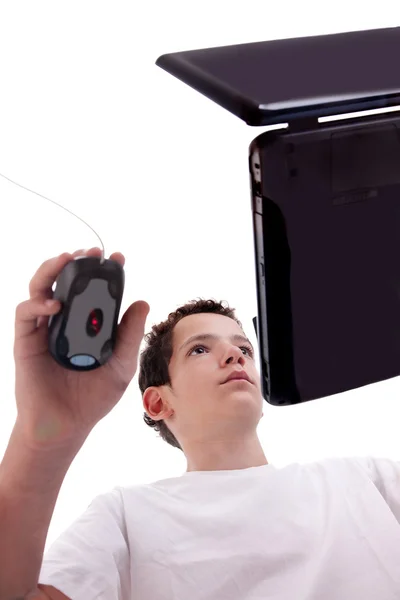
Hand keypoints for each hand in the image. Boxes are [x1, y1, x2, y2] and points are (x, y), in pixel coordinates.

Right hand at [13, 247, 149, 449]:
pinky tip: (56, 306)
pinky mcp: (26, 341)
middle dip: (78, 261)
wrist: (66, 426)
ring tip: (68, 260)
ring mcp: (45, 329)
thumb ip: (129, 335)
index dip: (105, 272)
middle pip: (66, 281)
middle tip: (93, 253)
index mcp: (89, 325)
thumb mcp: (120, 365)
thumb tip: (142, 302)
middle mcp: (66, 321)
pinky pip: (25, 314)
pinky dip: (38, 304)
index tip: (119, 259)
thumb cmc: (93, 398)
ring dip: (53, 270)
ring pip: (41, 288)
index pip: (95, 290)